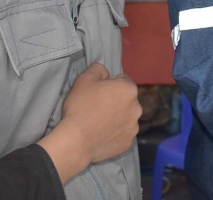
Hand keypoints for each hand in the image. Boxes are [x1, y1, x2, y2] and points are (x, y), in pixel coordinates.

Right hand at [38, 63, 141, 182]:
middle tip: (96, 108)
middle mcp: (137, 108)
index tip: (97, 92)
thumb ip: (98, 69)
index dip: (109, 84)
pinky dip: (115, 133)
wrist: (75, 140)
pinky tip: (101, 134)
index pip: (123, 80)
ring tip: (98, 123)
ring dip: (117, 117)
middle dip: (115, 101)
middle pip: (126, 100)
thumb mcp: (84, 79)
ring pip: (126, 117)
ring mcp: (133, 127)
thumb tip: (105, 73)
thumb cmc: (80, 106)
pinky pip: (122, 134)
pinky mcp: (127, 143)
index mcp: (129, 89)